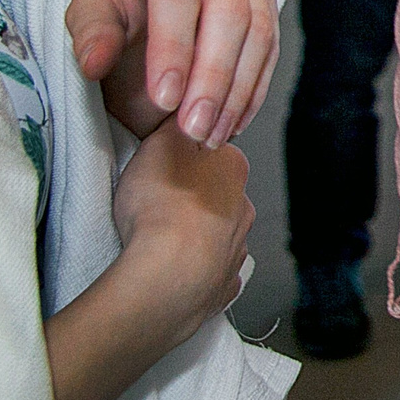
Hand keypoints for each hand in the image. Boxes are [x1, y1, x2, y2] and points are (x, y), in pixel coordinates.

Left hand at [71, 0, 276, 145]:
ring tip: (208, 135)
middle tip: (193, 128)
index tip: (164, 99)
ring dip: (236, 91)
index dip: (173, 48)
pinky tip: (230, 123)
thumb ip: (92, 35)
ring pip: (258, 31)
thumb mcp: (87, 14)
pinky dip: (252, 90)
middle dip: (213, 78)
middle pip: (228, 11)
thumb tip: (95, 62)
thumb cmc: (113, 4)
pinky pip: (272, 46)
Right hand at [109, 119, 256, 333]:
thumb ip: (176, 125)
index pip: (214, 152)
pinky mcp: (222, 289)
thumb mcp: (161, 144)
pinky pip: (211, 275)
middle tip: (156, 206)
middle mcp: (244, 208)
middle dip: (193, 198)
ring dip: (196, 237)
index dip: (186, 157)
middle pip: (218, 195)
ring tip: (161, 243)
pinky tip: (176, 272)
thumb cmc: (162, 208)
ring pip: (218, 235)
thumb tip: (187, 111)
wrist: (166, 276)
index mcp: (233, 170)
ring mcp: (236, 251)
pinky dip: (198, 273)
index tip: (162, 166)